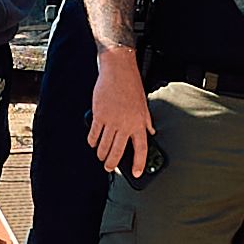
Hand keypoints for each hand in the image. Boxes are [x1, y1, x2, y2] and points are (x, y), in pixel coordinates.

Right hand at [89, 51, 155, 178]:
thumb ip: (147, 121)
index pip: (141, 149)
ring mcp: (111, 120)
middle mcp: (125, 124)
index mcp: (139, 123)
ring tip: (101, 156)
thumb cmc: (132, 86)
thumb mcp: (144, 105)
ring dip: (101, 154)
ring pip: (104, 146)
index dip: (139, 163)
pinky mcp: (99, 115)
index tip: (136, 173)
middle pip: (118, 152)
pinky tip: (93, 143)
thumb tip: (150, 132)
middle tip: (109, 167)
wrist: (118, 70)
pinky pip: (94, 134)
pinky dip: (92, 141)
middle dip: (112, 163)